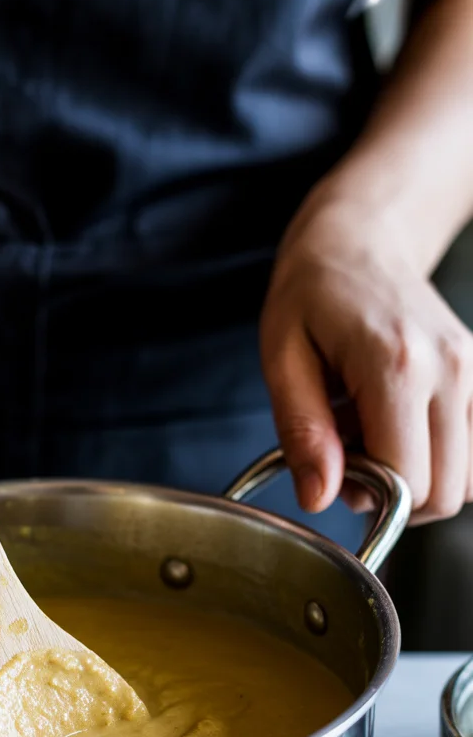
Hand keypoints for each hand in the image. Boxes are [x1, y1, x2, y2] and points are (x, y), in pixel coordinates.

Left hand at [260, 190, 472, 524]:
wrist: (359, 239)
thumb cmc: (311, 294)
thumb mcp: (282, 359)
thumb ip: (302, 432)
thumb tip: (318, 498)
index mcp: (397, 365)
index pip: (406, 481)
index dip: (366, 495)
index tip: (335, 467)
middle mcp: (450, 370)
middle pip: (443, 491)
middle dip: (393, 496)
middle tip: (350, 456)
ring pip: (465, 480)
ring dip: (416, 478)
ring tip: (371, 434)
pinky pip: (472, 455)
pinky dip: (437, 458)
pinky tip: (398, 427)